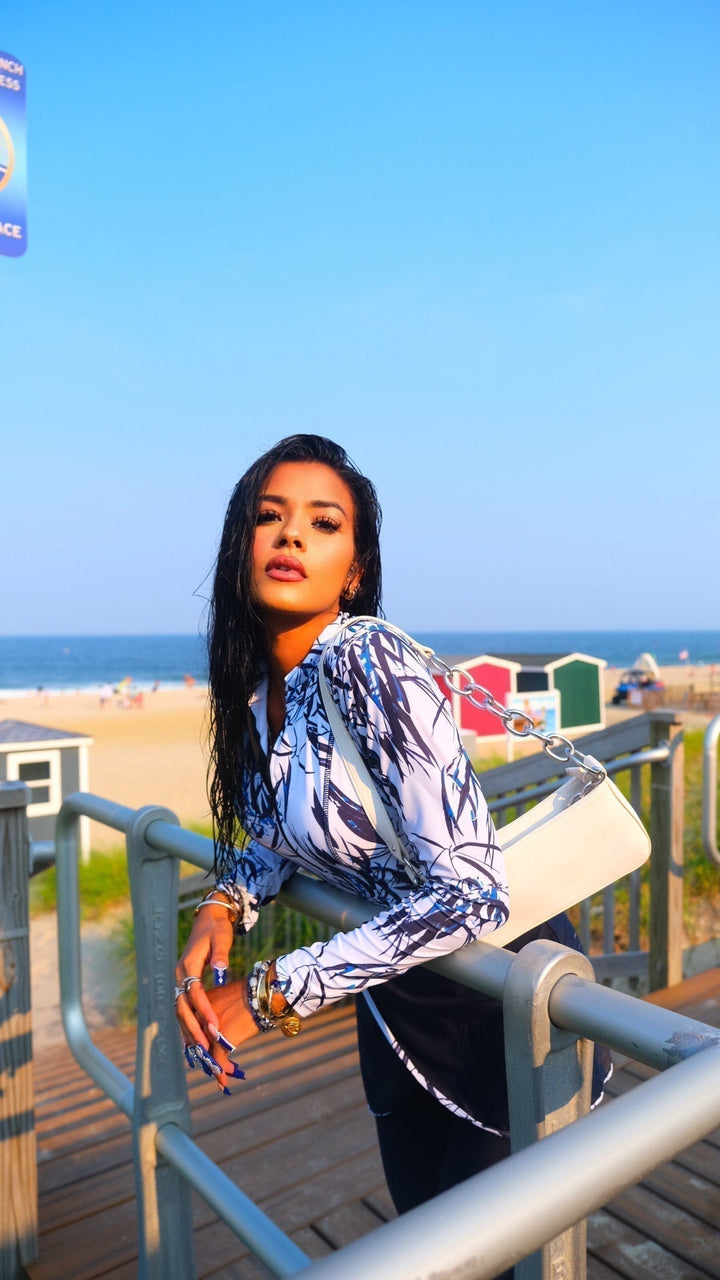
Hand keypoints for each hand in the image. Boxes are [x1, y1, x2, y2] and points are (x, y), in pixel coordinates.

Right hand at [175, 901, 233, 1053]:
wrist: (209, 919)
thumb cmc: (217, 928)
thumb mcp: (221, 938)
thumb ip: (221, 954)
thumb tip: (221, 970)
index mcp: (188, 965)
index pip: (194, 993)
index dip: (204, 1010)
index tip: (214, 1026)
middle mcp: (180, 974)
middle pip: (182, 1006)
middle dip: (193, 1027)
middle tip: (206, 1047)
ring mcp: (180, 979)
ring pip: (180, 1009)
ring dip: (189, 1029)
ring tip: (200, 1050)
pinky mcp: (184, 982)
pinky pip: (184, 1006)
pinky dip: (188, 1022)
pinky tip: (194, 1038)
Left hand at [203, 981, 260, 1086]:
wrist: (262, 994)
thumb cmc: (251, 992)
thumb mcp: (226, 996)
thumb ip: (216, 1009)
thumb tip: (216, 1025)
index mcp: (200, 1003)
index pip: (194, 1027)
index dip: (198, 1042)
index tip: (202, 1051)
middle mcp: (200, 1017)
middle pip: (199, 1042)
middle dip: (206, 1056)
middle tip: (212, 1065)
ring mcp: (208, 1030)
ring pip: (208, 1054)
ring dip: (216, 1066)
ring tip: (226, 1073)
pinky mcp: (220, 1042)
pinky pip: (218, 1061)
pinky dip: (221, 1074)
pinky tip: (224, 1082)